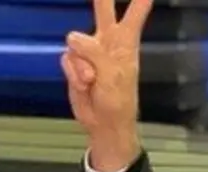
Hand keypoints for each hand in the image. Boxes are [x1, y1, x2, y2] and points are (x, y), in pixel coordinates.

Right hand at [61, 0, 153, 170]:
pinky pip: (67, 58)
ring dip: (81, 65)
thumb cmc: (118, 100)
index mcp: (126, 42)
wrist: (103, 123)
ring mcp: (89, 52)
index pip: (135, 13)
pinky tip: (83, 85)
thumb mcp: (113, 74)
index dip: (139, 0)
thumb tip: (73, 38)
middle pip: (104, 10)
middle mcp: (108, 42)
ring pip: (76, 42)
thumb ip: (94, 52)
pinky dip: (73, 74)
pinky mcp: (74, 64)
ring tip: (92, 81)